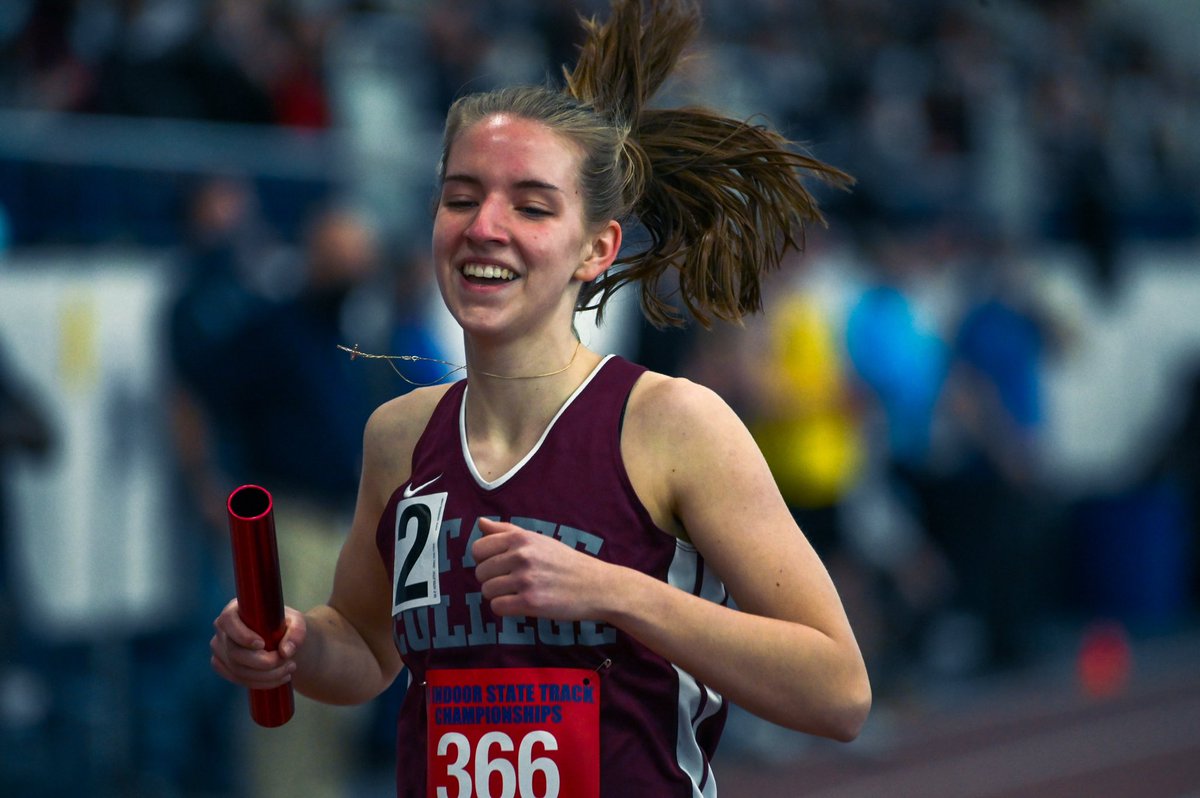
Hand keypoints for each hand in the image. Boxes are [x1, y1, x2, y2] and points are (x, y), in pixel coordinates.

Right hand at [210, 599, 306, 688]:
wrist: (282, 639)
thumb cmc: (286, 625)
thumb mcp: (297, 622)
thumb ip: (296, 632)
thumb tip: (286, 651)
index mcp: (235, 610)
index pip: (228, 620)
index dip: (242, 635)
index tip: (262, 644)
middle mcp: (222, 629)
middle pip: (234, 652)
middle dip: (262, 662)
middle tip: (288, 662)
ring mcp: (220, 649)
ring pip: (237, 670)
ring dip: (265, 676)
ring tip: (289, 669)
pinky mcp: (223, 665)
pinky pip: (237, 679)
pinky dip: (259, 682)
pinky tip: (279, 678)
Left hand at [472, 518, 611, 620]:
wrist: (595, 585)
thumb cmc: (565, 562)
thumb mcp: (538, 539)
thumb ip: (507, 531)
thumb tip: (480, 522)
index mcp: (521, 538)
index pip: (478, 549)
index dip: (484, 560)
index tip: (498, 566)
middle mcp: (521, 556)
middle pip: (480, 572)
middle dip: (491, 579)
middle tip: (510, 582)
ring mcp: (525, 579)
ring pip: (487, 591)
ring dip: (498, 595)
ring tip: (517, 593)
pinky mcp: (530, 602)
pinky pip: (497, 607)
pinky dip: (504, 609)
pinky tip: (519, 605)